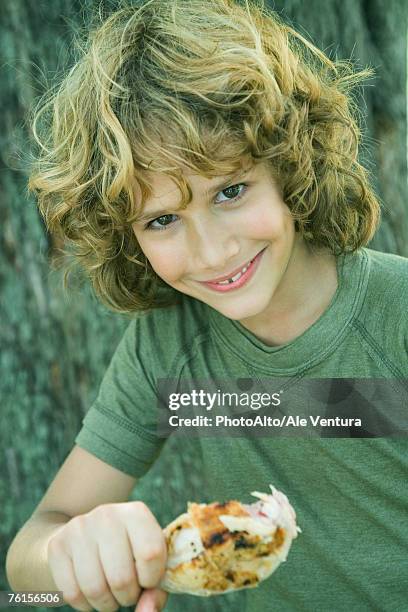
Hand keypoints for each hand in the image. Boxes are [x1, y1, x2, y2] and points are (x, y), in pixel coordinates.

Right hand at [47, 501, 167, 610]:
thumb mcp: (148, 562)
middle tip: (126, 592)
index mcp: (136, 513)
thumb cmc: (126, 554)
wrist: (83, 537)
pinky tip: (90, 594)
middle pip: (122, 577)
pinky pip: (72, 593)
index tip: (147, 580)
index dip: (151, 579)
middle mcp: (107, 515)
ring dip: (106, 604)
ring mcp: (79, 528)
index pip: (151, 553)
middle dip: (127, 597)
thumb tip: (147, 611)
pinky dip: (84, 604)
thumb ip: (156, 589)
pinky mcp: (57, 545)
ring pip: (95, 589)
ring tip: (110, 595)